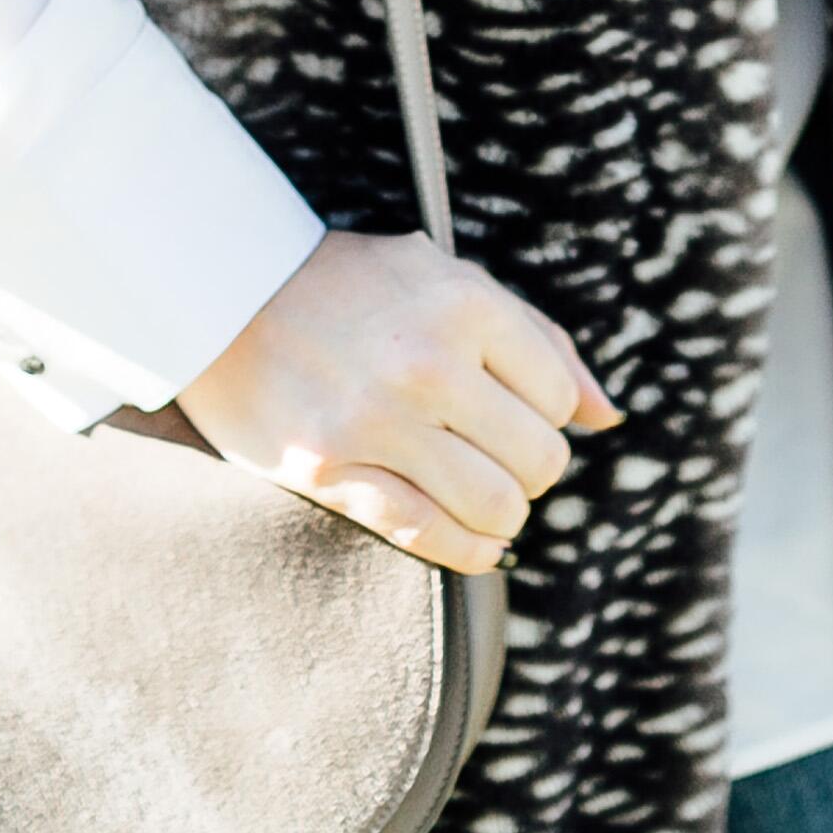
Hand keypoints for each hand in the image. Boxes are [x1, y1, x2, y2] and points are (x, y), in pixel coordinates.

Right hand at [178, 229, 621, 571]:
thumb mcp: (448, 279)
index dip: (545, 415)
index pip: (557, 398)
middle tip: (497, 459)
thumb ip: (538, 340)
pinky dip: (469, 552)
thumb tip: (608, 416)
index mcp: (464, 304)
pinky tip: (474, 543)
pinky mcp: (330, 470)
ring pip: (495, 508)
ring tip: (482, 497)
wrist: (223, 292)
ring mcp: (377, 421)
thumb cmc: (350, 285)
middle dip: (529, 472)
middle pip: (537, 461)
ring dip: (501, 517)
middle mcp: (428, 362)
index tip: (511, 410)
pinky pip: (428, 535)